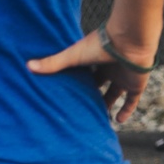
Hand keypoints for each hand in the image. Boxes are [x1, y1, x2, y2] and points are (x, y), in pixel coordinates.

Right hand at [26, 27, 154, 123]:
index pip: (86, 72)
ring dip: (107, 104)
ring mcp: (124, 76)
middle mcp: (110, 68)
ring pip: (116, 93)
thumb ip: (53, 63)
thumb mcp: (74, 56)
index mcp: (96, 59)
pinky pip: (132, 100)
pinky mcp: (135, 84)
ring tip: (96, 118)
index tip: (67, 94)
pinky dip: (126, 111)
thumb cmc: (102, 45)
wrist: (130, 41)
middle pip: (100, 83)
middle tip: (79, 108)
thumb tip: (28, 66)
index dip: (78, 82)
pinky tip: (117, 122)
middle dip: (92, 94)